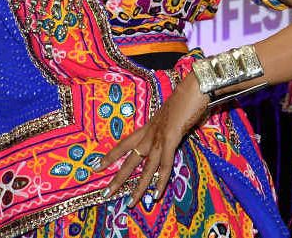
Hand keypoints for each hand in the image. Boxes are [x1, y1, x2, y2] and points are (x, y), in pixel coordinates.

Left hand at [95, 72, 209, 206]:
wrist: (194, 87)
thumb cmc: (187, 98)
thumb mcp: (174, 116)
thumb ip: (173, 127)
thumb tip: (179, 132)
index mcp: (149, 126)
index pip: (124, 143)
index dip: (110, 156)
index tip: (96, 166)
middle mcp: (150, 133)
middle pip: (130, 159)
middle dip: (118, 178)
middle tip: (105, 194)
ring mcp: (160, 137)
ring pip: (146, 168)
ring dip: (138, 188)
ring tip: (131, 203)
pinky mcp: (171, 139)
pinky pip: (164, 166)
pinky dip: (160, 182)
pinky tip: (156, 195)